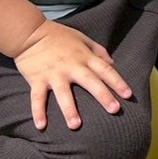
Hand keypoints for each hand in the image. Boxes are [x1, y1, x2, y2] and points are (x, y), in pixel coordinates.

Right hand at [13, 20, 132, 130]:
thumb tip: (112, 63)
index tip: (128, 95)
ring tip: (75, 126)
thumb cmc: (58, 36)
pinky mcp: (37, 79)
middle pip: (90, 82)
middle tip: (114, 109)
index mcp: (84, 56)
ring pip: (63, 93)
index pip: (105, 70)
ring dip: (69, 109)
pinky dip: (38, 112)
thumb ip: (98, 50)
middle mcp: (71, 66)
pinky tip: (41, 126)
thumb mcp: (82, 38)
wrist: (29, 33)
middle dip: (103, 95)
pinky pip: (37, 98)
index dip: (117, 82)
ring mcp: (53, 74)